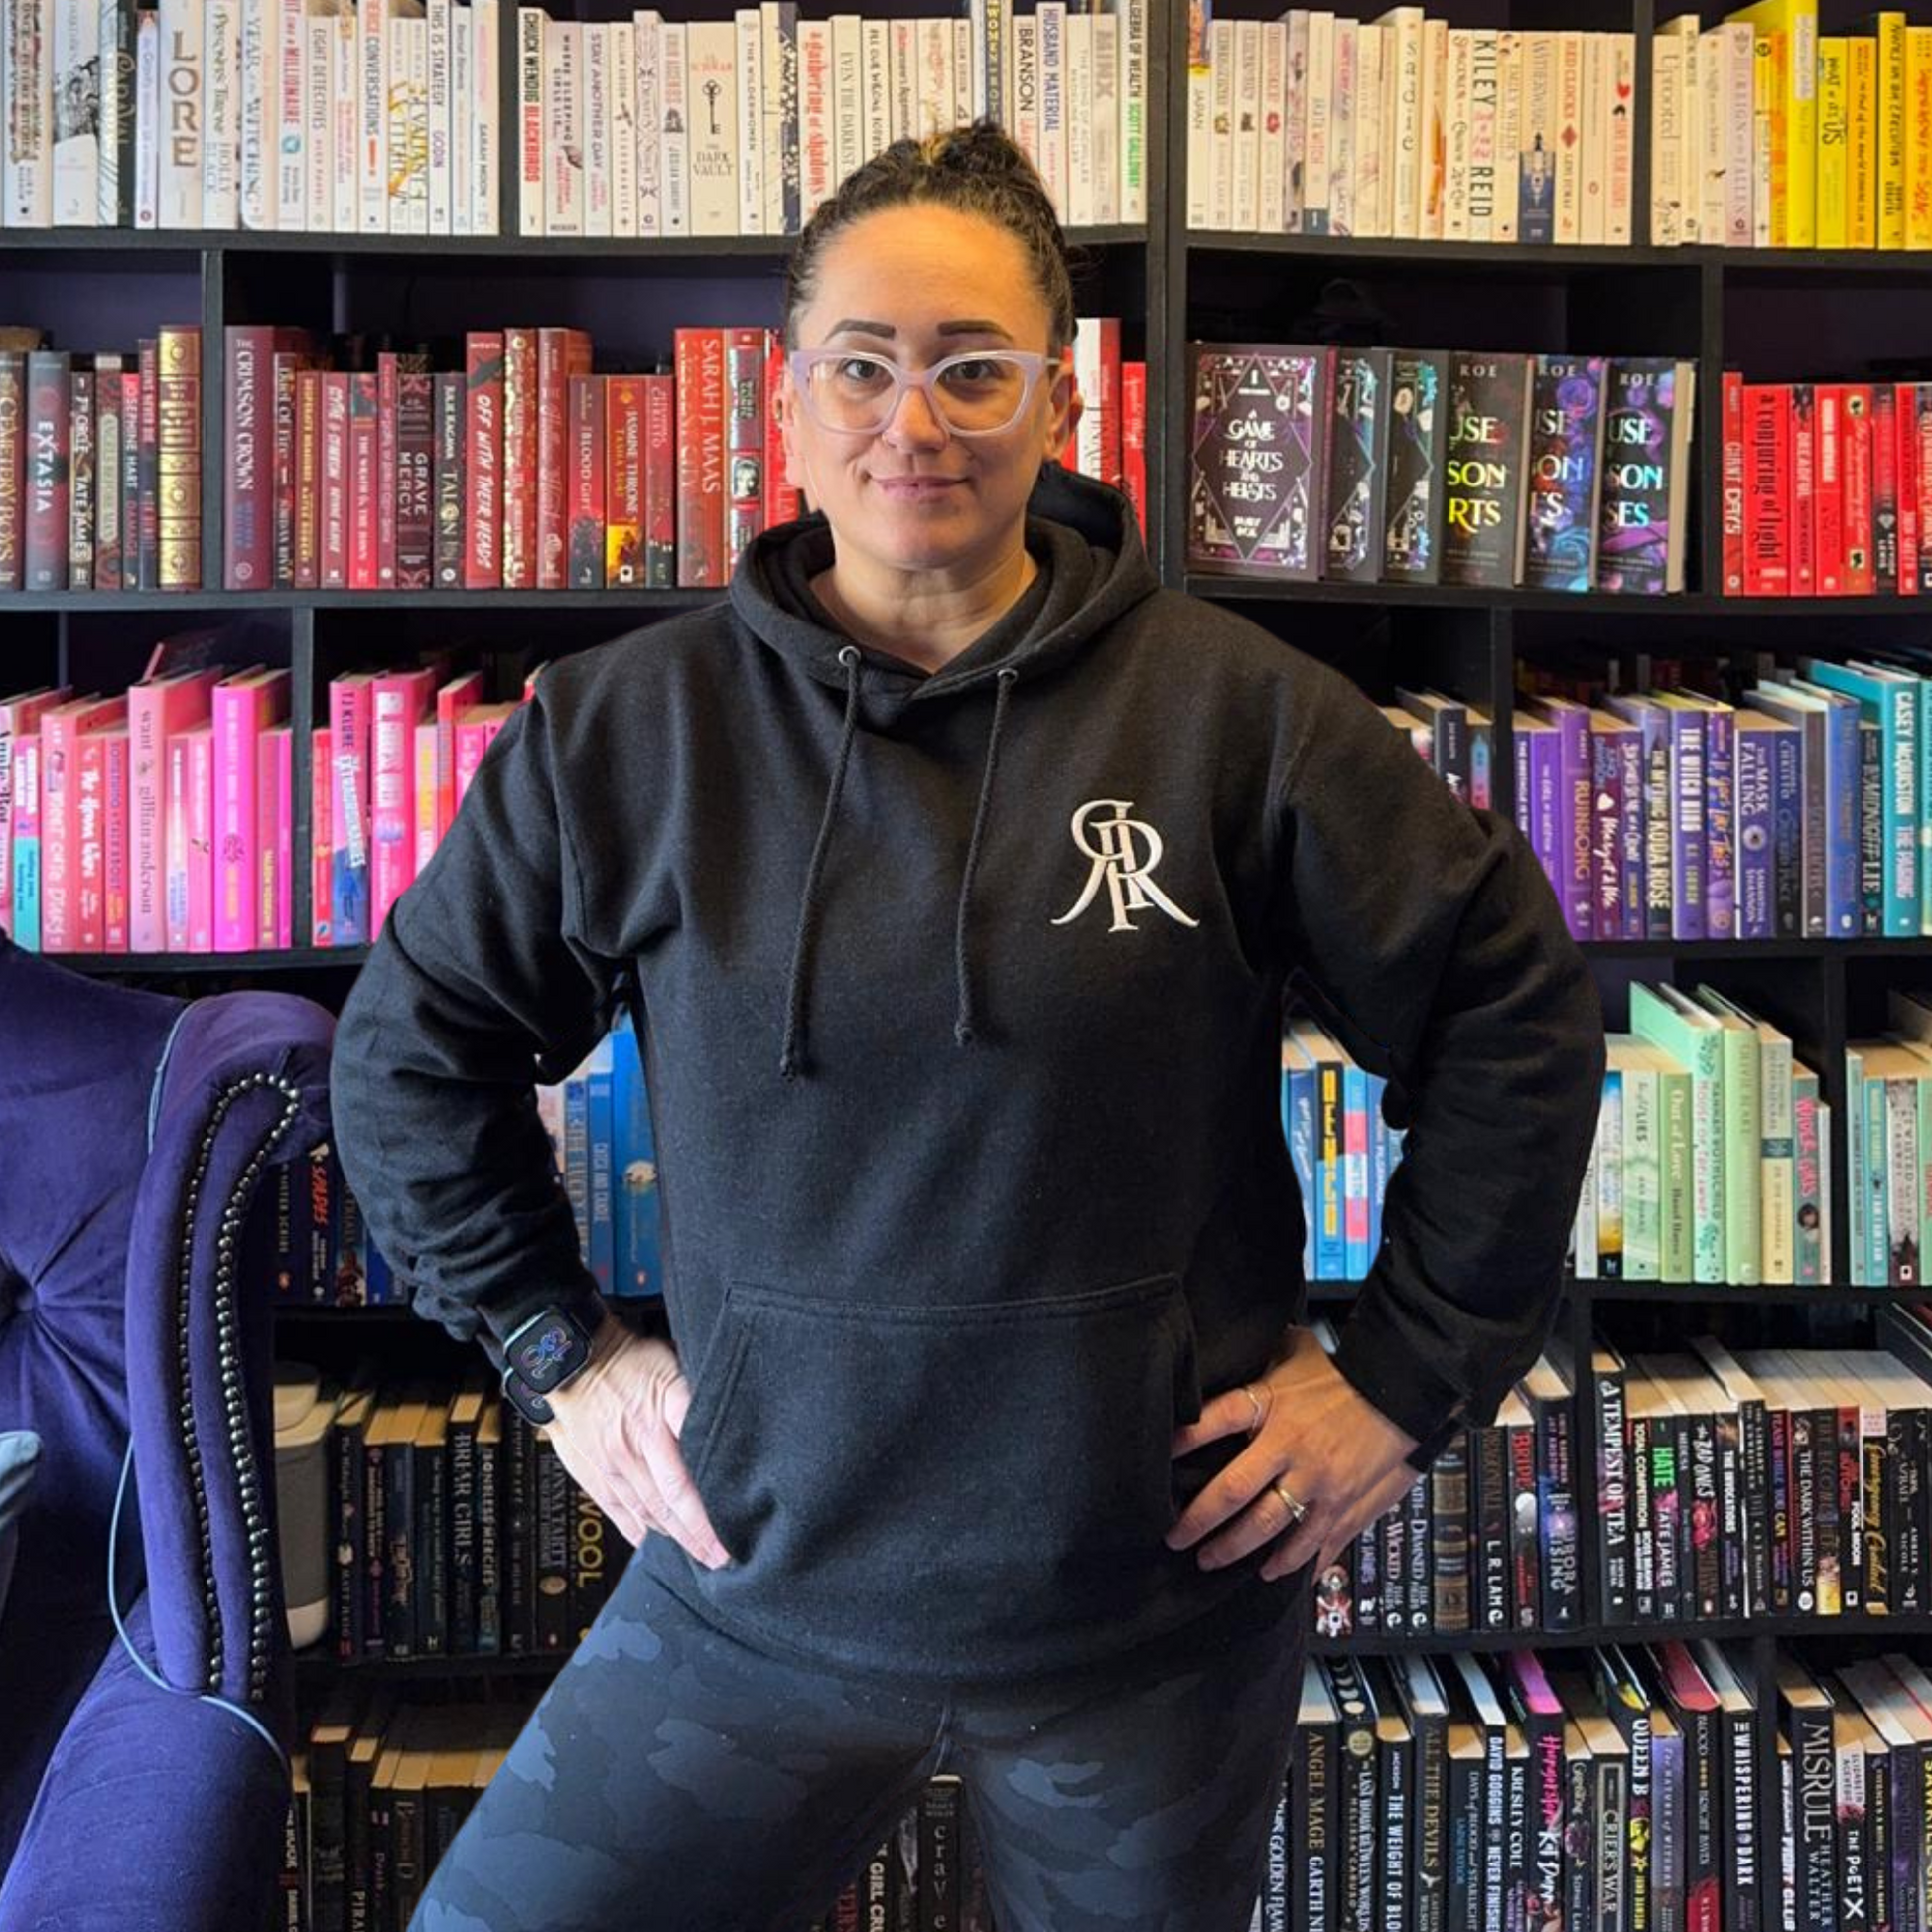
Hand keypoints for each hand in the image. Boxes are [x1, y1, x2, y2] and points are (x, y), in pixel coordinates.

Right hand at [539, 1313, 729, 1567]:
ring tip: (698, 1556)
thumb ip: (695, 1400)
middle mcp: (636, 1446)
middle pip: (671, 1502)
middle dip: (699, 1535)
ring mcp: (612, 1464)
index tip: (734, 1530)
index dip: (710, 1510)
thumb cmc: (626, 1358)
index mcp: (659, 1416)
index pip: (688, 1475)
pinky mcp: (594, 1472)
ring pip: (648, 1511)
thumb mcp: (672, 1364)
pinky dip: (639, 1531)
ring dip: (675, 1537)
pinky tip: (655, 1543)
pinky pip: (619, 1510)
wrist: (568, 1360)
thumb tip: (731, 1421)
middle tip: (723, 1559)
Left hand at [1165, 1323, 1423, 1582]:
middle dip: (1197, 1522)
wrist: (1403, 1390)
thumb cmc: (1343, 1372)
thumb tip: (1229, 1348)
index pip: (1214, 1421)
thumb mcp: (1295, 1353)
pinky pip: (1313, 1546)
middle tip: (1175, 1539)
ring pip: (1267, 1529)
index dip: (1182, 1441)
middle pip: (1231, 1493)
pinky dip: (1292, 1565)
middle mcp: (1290, 1449)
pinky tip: (1273, 1574)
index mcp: (1272, 1406)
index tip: (1158, 1461)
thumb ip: (1260, 1359)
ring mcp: (1318, 1484)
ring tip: (1212, 1562)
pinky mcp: (1345, 1508)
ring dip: (1235, 1551)